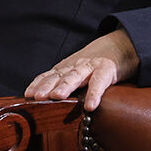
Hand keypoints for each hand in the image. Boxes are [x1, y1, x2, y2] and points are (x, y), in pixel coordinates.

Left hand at [24, 28, 139, 110]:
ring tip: (57, 96)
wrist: (122, 45)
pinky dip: (94, 93)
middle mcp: (76, 65)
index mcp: (68, 67)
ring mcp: (91, 66)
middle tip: (37, 96)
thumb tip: (47, 104)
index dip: (38, 84)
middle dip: (47, 85)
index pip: (49, 75)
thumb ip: (65, 83)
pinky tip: (90, 106)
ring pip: (76, 75)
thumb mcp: (78, 71)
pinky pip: (100, 82)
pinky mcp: (108, 70)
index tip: (27, 95)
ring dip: (66, 85)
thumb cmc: (98, 64)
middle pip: (59, 75)